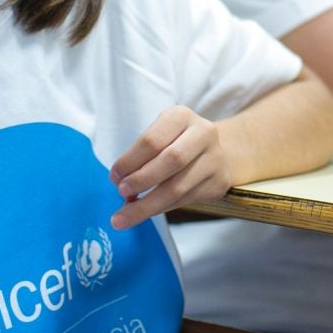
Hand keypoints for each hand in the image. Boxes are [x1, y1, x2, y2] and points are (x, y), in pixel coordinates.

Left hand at [109, 106, 232, 228]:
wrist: (218, 152)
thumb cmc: (177, 143)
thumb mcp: (161, 135)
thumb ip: (141, 156)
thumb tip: (119, 184)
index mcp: (181, 116)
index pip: (152, 140)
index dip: (129, 161)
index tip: (114, 177)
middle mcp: (203, 134)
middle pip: (171, 160)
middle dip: (141, 180)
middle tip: (122, 193)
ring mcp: (214, 159)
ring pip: (178, 187)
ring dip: (147, 205)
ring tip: (125, 216)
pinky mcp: (218, 183)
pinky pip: (185, 200)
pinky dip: (161, 209)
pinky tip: (146, 212)